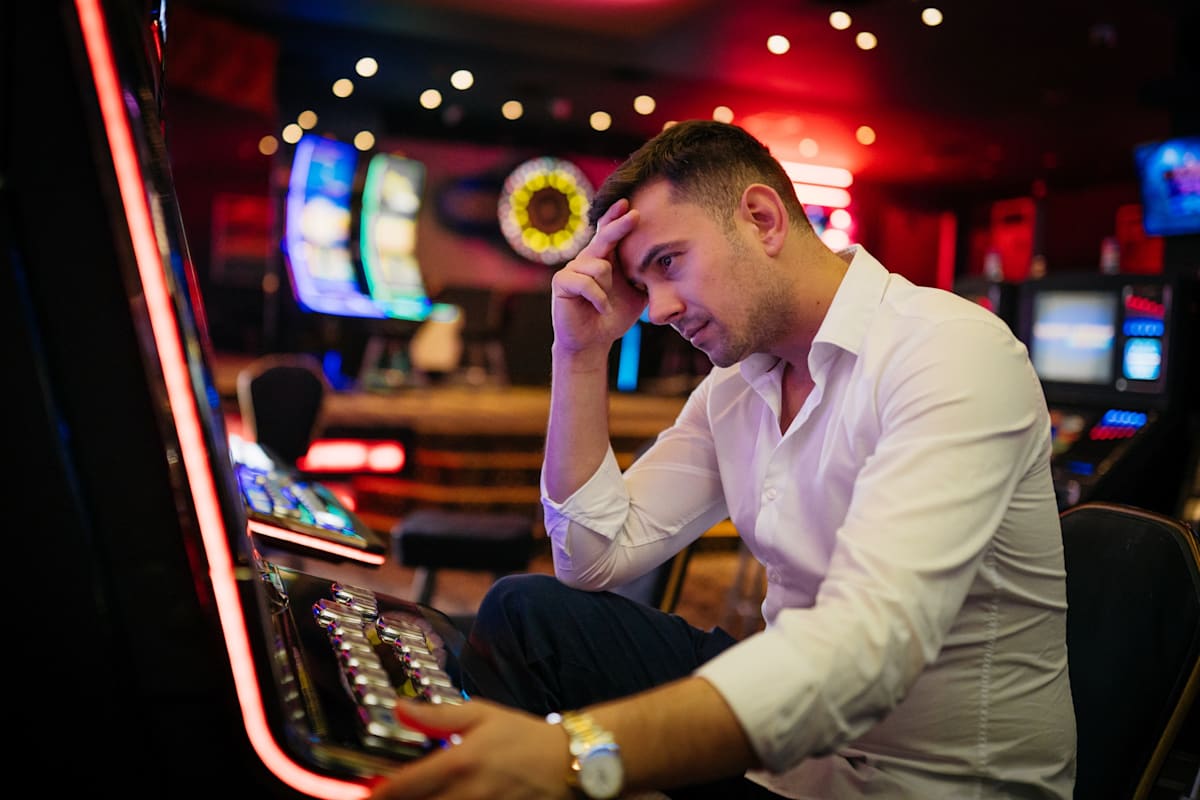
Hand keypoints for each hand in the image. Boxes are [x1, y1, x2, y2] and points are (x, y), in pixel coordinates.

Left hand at [369, 697, 571, 799]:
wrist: (566, 762)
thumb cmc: (524, 736)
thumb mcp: (481, 714)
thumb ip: (437, 715)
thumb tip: (400, 708)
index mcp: (458, 762)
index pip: (403, 786)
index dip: (378, 792)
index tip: (367, 793)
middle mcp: (466, 793)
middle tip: (385, 796)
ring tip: (412, 798)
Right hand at [550, 198, 646, 355]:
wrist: (592, 342)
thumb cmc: (614, 316)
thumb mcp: (637, 294)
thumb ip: (646, 276)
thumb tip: (664, 261)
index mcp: (604, 257)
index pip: (609, 231)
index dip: (616, 217)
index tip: (629, 204)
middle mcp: (587, 258)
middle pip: (604, 237)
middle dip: (620, 226)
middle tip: (635, 215)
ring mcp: (572, 268)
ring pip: (599, 266)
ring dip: (608, 288)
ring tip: (606, 304)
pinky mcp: (562, 282)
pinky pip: (587, 283)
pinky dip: (599, 299)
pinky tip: (600, 308)